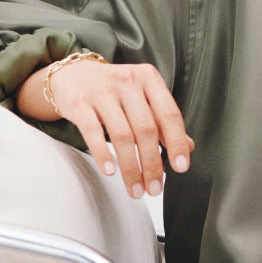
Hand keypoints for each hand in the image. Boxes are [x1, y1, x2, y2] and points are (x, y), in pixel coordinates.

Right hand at [18, 59, 193, 197]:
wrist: (73, 74)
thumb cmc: (114, 90)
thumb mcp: (142, 98)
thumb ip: (163, 121)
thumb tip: (188, 147)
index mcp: (149, 79)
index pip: (169, 114)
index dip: (177, 143)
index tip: (180, 167)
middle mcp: (127, 81)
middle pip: (146, 129)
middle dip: (152, 164)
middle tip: (155, 188)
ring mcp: (101, 91)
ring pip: (122, 135)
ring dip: (130, 168)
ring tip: (135, 188)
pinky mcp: (79, 103)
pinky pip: (93, 132)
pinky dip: (103, 154)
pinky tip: (111, 171)